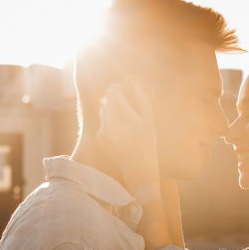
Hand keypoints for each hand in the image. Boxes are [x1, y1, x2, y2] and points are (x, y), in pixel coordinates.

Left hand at [96, 77, 159, 192]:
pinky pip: (102, 124)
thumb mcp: (149, 118)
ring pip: (103, 111)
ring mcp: (102, 129)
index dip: (118, 89)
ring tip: (126, 123)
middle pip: (107, 100)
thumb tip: (133, 82)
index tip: (125, 92)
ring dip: (112, 112)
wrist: (138, 166)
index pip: (112, 90)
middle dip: (116, 100)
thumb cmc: (148, 140)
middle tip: (128, 107)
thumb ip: (141, 98)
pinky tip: (121, 134)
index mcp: (122, 113)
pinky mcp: (99, 137)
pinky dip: (109, 124)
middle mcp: (109, 120)